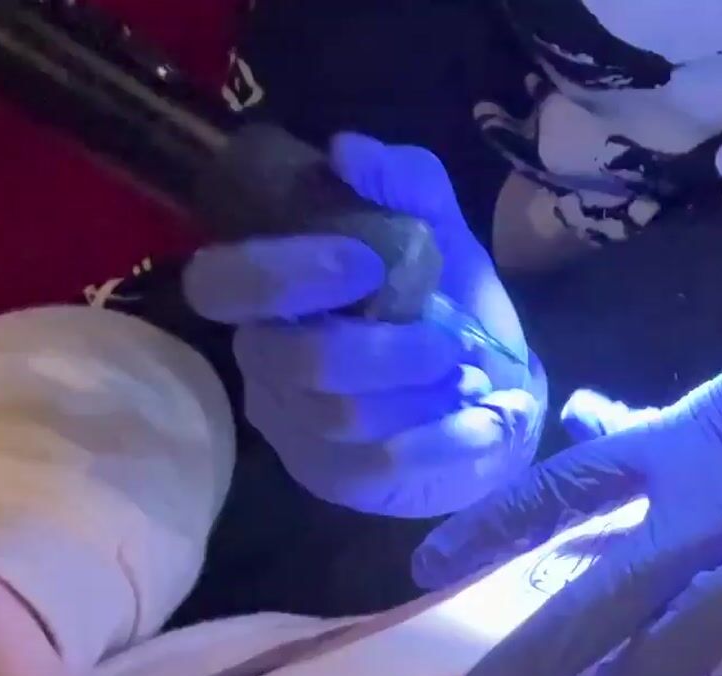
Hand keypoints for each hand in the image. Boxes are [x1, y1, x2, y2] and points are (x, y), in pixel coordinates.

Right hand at [185, 133, 544, 517]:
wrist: (500, 390)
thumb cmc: (449, 307)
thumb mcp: (441, 231)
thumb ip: (405, 180)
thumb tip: (348, 150)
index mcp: (273, 294)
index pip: (221, 285)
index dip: (282, 274)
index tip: (365, 264)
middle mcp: (267, 361)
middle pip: (290, 360)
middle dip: (381, 350)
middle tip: (446, 341)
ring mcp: (297, 427)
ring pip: (341, 415)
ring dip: (422, 392)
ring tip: (466, 376)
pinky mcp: (337, 479)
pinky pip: (382, 466)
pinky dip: (448, 439)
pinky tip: (479, 420)